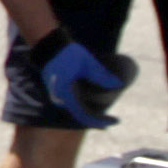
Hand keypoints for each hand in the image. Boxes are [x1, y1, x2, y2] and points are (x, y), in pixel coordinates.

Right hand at [11, 29, 128, 128]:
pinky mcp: (58, 90)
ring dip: (89, 113)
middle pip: (80, 116)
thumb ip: (102, 75)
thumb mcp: (87, 63)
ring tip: (103, 114)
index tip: (114, 120)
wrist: (48, 46)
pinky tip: (92, 103)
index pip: (84, 115)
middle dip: (96, 119)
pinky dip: (83, 106)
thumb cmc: (67, 53)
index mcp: (66, 94)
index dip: (100, 121)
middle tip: (111, 119)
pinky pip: (72, 103)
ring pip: (75, 110)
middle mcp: (60, 99)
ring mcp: (58, 95)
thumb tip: (119, 85)